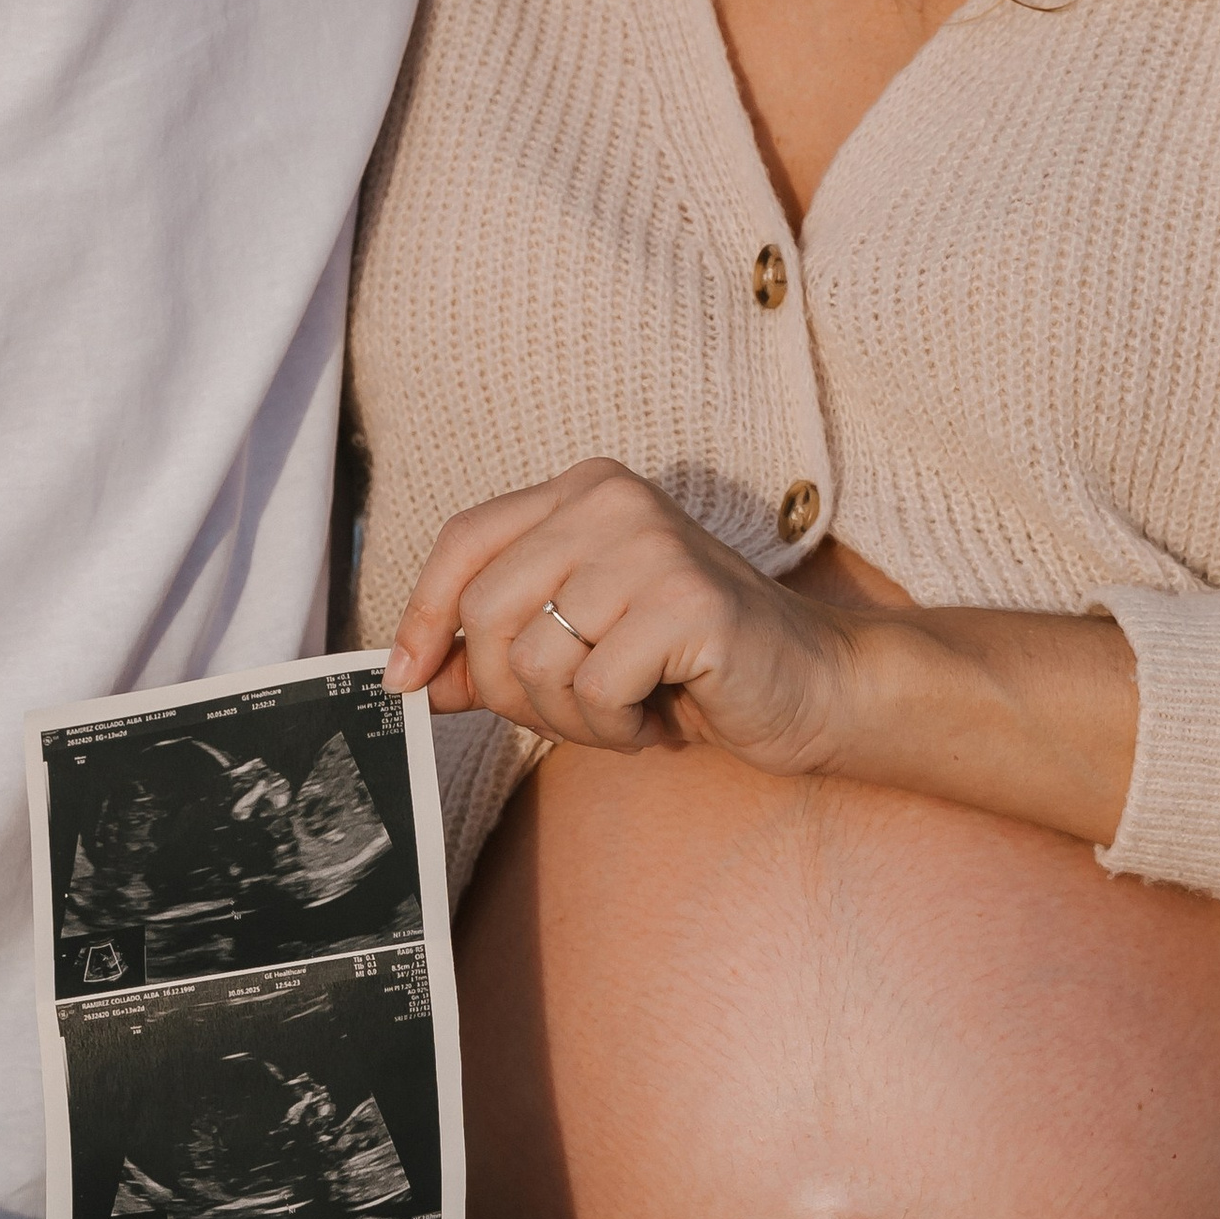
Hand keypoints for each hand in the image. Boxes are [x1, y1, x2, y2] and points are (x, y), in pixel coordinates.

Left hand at [381, 459, 856, 771]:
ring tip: (621, 713)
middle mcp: (612, 501)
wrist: (814, 683)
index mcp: (582, 491)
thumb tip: (414, 675)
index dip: (423, 614)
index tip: (405, 680)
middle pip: (487, 607)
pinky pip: (594, 689)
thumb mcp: (580, 641)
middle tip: (566, 715)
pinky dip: (614, 727)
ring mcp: (652, 545)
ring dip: (568, 718)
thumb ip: (499, 647)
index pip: (464, 541)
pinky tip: (657, 717)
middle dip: (507, 689)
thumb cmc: (690, 663)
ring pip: (535, 657)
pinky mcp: (687, 602)